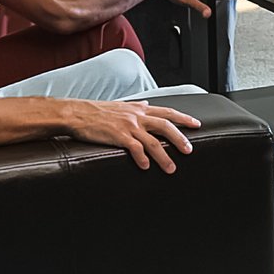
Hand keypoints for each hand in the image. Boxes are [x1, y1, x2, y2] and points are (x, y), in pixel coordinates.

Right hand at [58, 98, 200, 172]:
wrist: (77, 113)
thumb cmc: (97, 111)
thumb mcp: (121, 105)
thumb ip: (136, 107)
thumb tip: (147, 104)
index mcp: (139, 109)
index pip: (167, 112)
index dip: (183, 118)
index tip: (196, 123)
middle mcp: (136, 116)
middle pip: (165, 126)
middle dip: (180, 138)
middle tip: (189, 150)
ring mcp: (128, 126)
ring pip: (152, 141)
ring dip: (164, 156)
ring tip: (171, 168)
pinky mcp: (117, 136)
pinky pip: (134, 148)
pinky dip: (142, 158)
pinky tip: (146, 167)